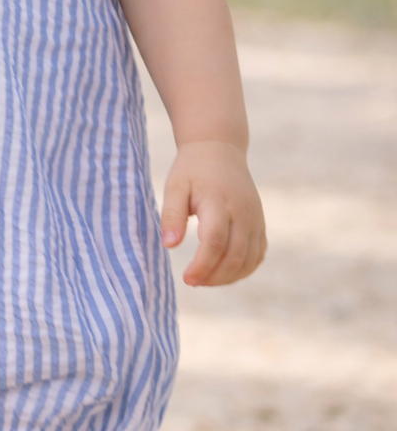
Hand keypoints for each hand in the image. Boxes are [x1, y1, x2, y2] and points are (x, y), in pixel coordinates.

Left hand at [160, 140, 266, 287]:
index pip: (215, 242)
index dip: (202, 266)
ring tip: (205, 280)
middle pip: (234, 256)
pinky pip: (258, 254)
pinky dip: (243, 269)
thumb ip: (171, 215)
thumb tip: (169, 246)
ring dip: (228, 277)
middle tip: (192, 281)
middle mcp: (243, 212)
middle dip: (214, 276)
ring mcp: (255, 219)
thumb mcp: (175, 186)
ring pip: (249, 259)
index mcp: (219, 202)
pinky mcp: (260, 223)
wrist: (219, 148)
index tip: (187, 279)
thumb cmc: (192, 169)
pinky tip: (224, 274)